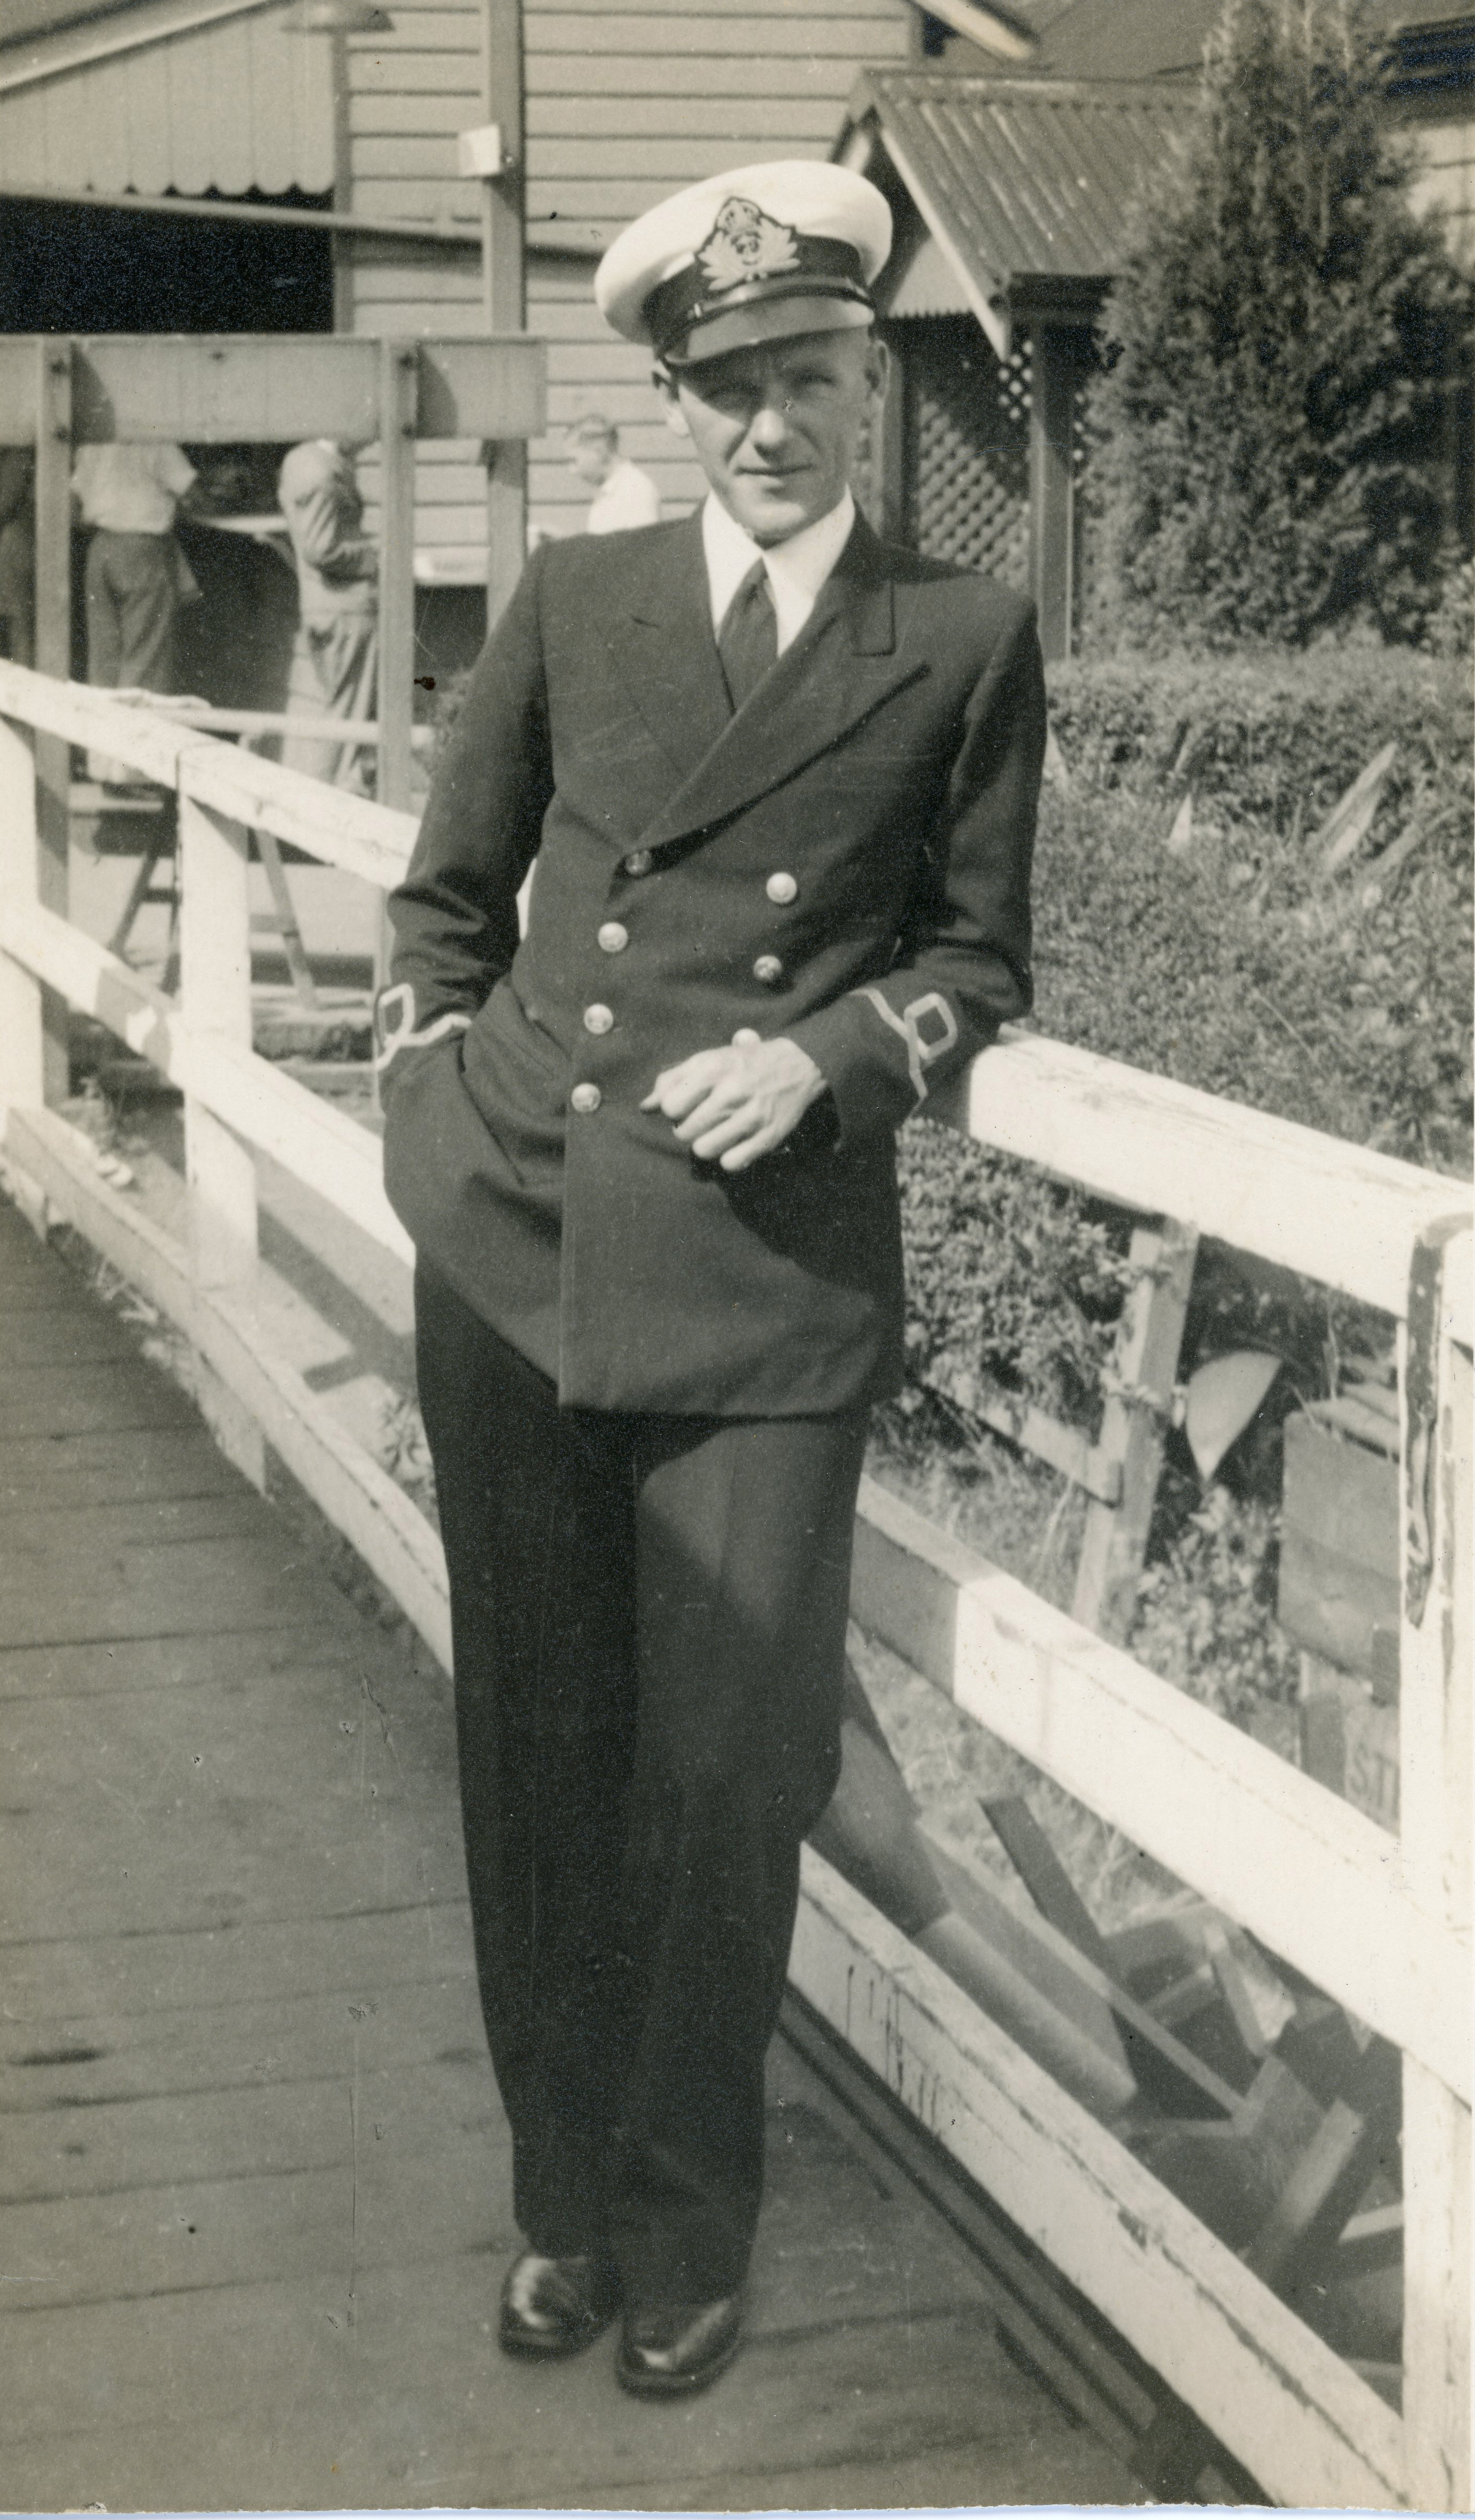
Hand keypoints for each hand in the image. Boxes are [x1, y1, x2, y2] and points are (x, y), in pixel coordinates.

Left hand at [641, 1032, 827, 1172]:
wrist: (800, 1065)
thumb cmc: (745, 1063)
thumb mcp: (708, 1059)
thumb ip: (673, 1079)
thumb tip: (645, 1107)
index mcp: (713, 1068)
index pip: (671, 1107)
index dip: (674, 1111)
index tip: (686, 1107)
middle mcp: (732, 1092)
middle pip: (684, 1132)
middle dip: (688, 1129)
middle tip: (702, 1121)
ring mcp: (751, 1116)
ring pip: (704, 1150)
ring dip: (706, 1145)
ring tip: (717, 1133)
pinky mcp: (768, 1137)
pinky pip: (730, 1163)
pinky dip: (728, 1157)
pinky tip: (735, 1144)